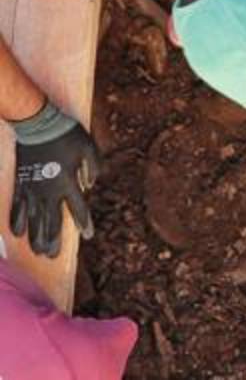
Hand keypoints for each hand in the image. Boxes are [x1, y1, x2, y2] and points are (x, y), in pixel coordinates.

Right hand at [10, 103, 99, 257]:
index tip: (88, 235)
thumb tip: (91, 185)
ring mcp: (32, 189)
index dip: (83, 223)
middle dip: (53, 239)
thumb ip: (94, 167)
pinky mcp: (21, 183)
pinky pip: (17, 207)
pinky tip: (17, 234)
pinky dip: (17, 221)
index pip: (77, 209)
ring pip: (33, 218)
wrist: (36, 124)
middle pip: (51, 221)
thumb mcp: (88, 147)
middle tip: (53, 256)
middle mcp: (49, 190)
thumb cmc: (66, 134)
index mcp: (67, 182)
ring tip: (38, 252)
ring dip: (35, 236)